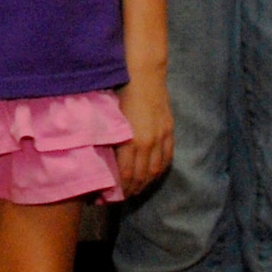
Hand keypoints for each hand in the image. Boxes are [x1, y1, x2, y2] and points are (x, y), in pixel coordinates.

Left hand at [115, 73, 173, 197]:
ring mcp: (161, 138)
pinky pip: (167, 157)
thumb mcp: (111, 118)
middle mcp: (147, 143)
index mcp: (130, 141)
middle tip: (125, 196)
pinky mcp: (169, 131)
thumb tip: (102, 156)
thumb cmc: (120, 92)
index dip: (121, 187)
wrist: (143, 75)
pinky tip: (154, 174)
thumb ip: (111, 138)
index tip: (113, 195)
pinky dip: (160, 169)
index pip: (126, 174)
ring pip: (156, 169)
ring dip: (147, 182)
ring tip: (139, 188)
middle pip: (141, 175)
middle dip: (133, 188)